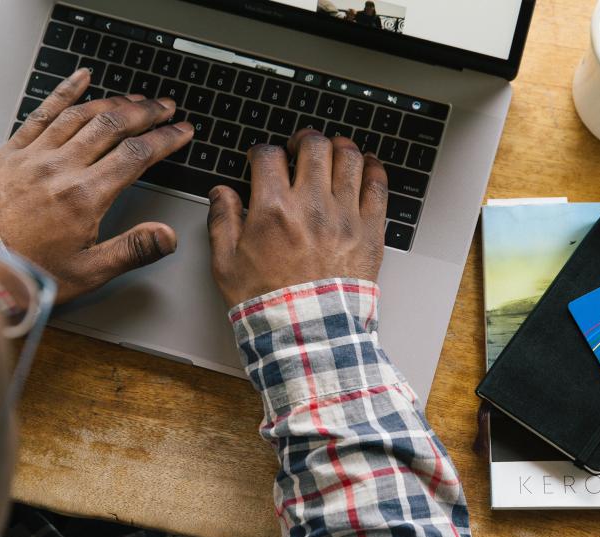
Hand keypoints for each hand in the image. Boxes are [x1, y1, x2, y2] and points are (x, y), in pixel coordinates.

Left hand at [0, 68, 193, 301]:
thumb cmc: (30, 270)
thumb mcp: (89, 271)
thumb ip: (132, 250)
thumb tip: (167, 236)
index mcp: (85, 197)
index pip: (136, 156)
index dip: (165, 139)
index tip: (182, 131)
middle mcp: (61, 168)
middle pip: (113, 126)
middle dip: (145, 113)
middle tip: (165, 107)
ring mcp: (35, 156)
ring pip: (82, 115)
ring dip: (114, 103)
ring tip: (136, 100)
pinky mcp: (14, 151)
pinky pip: (43, 112)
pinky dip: (65, 91)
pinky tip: (82, 78)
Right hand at [207, 131, 387, 306]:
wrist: (308, 334)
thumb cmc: (268, 304)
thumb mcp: (227, 264)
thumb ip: (222, 221)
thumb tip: (221, 193)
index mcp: (273, 209)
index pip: (268, 155)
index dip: (263, 151)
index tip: (263, 158)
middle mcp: (311, 205)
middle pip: (313, 146)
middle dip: (303, 140)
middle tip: (299, 146)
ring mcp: (345, 216)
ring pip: (348, 158)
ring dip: (338, 147)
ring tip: (332, 151)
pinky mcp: (370, 231)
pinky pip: (378, 186)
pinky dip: (372, 168)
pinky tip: (365, 165)